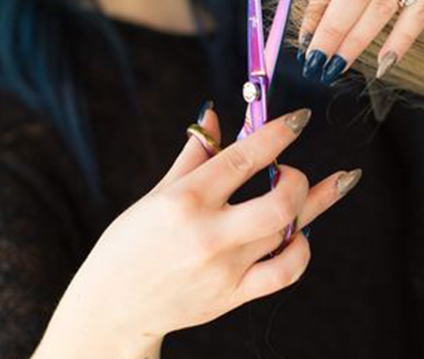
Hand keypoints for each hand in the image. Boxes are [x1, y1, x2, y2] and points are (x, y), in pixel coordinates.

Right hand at [42, 107, 359, 354]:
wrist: (113, 308)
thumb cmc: (131, 244)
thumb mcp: (158, 192)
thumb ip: (194, 154)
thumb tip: (213, 116)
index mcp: (186, 200)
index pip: (244, 158)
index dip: (278, 134)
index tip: (300, 119)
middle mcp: (209, 234)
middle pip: (279, 203)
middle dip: (298, 179)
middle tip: (290, 170)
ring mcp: (225, 269)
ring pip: (288, 234)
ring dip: (309, 207)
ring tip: (310, 193)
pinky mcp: (233, 296)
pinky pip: (285, 272)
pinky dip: (301, 249)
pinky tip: (300, 233)